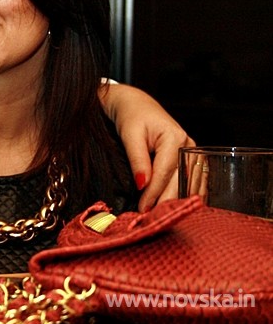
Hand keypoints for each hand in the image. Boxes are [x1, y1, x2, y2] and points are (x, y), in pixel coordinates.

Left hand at [101, 83, 195, 211]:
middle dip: (167, 202)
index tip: (143, 210)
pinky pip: (193, 180)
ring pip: (190, 184)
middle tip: (153, 221)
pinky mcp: (190, 157)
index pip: (166, 173)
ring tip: (164, 218)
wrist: (133, 103)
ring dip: (178, 202)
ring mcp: (192, 151)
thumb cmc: (130, 115)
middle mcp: (189, 145)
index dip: (154, 193)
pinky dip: (186, 195)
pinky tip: (179, 208)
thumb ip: (137, 159)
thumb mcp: (129, 134)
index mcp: (175, 138)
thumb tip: (143, 185)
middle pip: (181, 181)